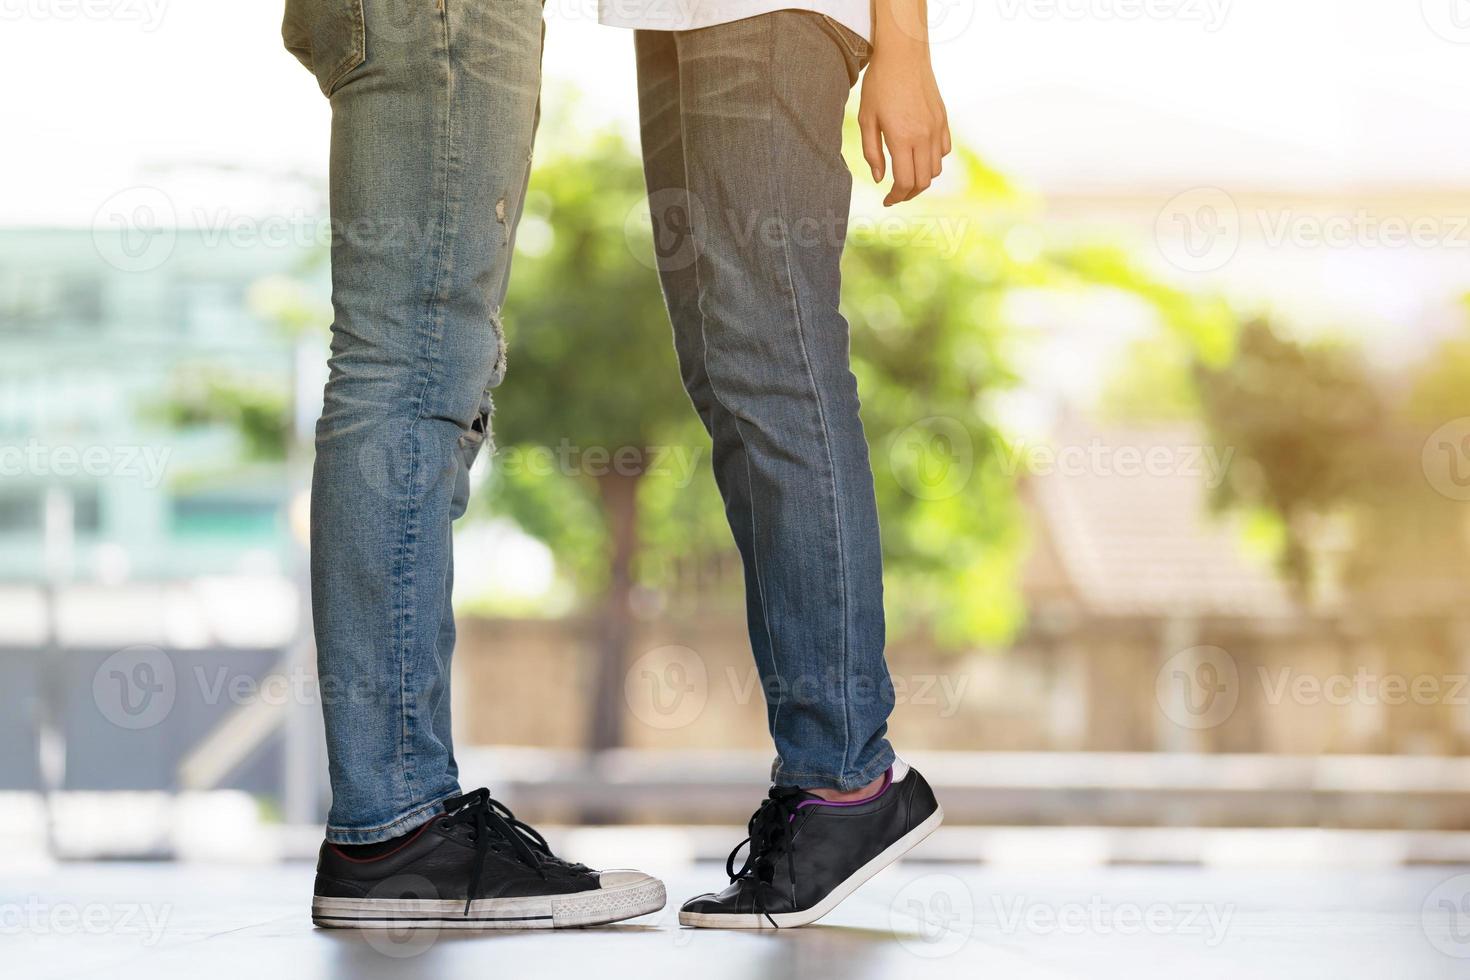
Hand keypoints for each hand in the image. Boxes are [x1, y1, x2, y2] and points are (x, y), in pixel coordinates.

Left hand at [858, 10, 950, 205]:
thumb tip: (879, 178)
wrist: (904, 55)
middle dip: (909, 193)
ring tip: (907, 177)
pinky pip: (945, 151)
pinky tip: (920, 157)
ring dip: (922, 178)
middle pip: (923, 181)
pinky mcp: (944, 119)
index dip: (896, 197)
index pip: (904, 182)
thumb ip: (872, 152)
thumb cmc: (879, 85)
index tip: (887, 201)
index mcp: (902, 138)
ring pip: (936, 169)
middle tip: (895, 194)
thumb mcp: (867, 119)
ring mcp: (937, 128)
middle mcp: (924, 136)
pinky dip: (934, 161)